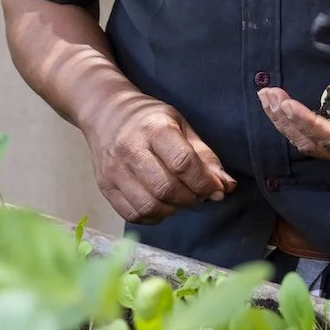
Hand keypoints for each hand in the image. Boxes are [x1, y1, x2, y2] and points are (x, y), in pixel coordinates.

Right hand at [81, 88, 235, 223]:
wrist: (107, 114)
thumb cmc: (150, 119)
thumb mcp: (181, 125)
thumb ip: (204, 155)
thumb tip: (225, 186)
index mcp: (153, 128)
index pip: (183, 163)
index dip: (204, 181)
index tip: (215, 188)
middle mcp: (130, 149)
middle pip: (166, 188)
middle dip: (191, 197)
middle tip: (199, 193)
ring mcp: (114, 171)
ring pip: (149, 206)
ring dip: (173, 209)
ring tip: (181, 198)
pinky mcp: (105, 187)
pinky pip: (133, 214)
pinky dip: (154, 216)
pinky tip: (162, 204)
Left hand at [257, 62, 329, 165]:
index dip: (307, 123)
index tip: (286, 104)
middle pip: (312, 142)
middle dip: (287, 121)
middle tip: (268, 95)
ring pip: (306, 139)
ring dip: (283, 120)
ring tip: (267, 96)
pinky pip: (309, 130)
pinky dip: (290, 118)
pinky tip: (277, 101)